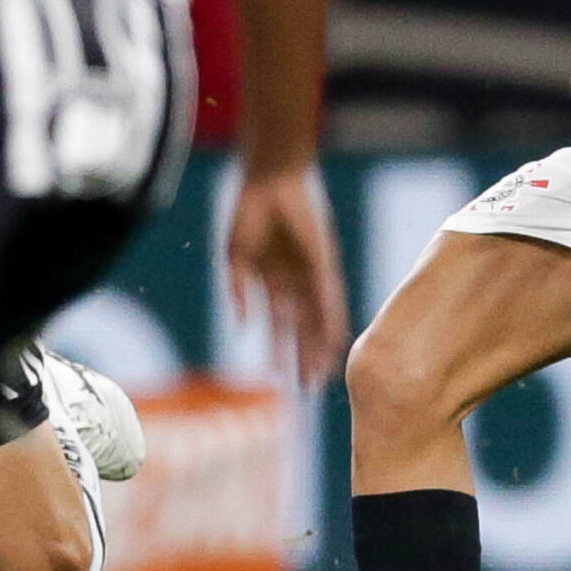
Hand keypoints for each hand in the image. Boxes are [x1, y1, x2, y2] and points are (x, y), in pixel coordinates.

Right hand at [224, 166, 347, 387]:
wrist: (268, 179)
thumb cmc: (249, 212)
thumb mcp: (235, 258)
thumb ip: (237, 293)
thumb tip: (241, 327)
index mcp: (273, 283)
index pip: (279, 327)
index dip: (279, 353)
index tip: (279, 381)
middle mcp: (295, 283)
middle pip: (301, 330)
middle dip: (303, 359)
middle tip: (308, 390)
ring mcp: (311, 273)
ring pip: (318, 320)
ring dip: (319, 348)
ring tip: (321, 377)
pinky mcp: (324, 261)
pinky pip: (329, 297)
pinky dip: (332, 320)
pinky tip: (336, 342)